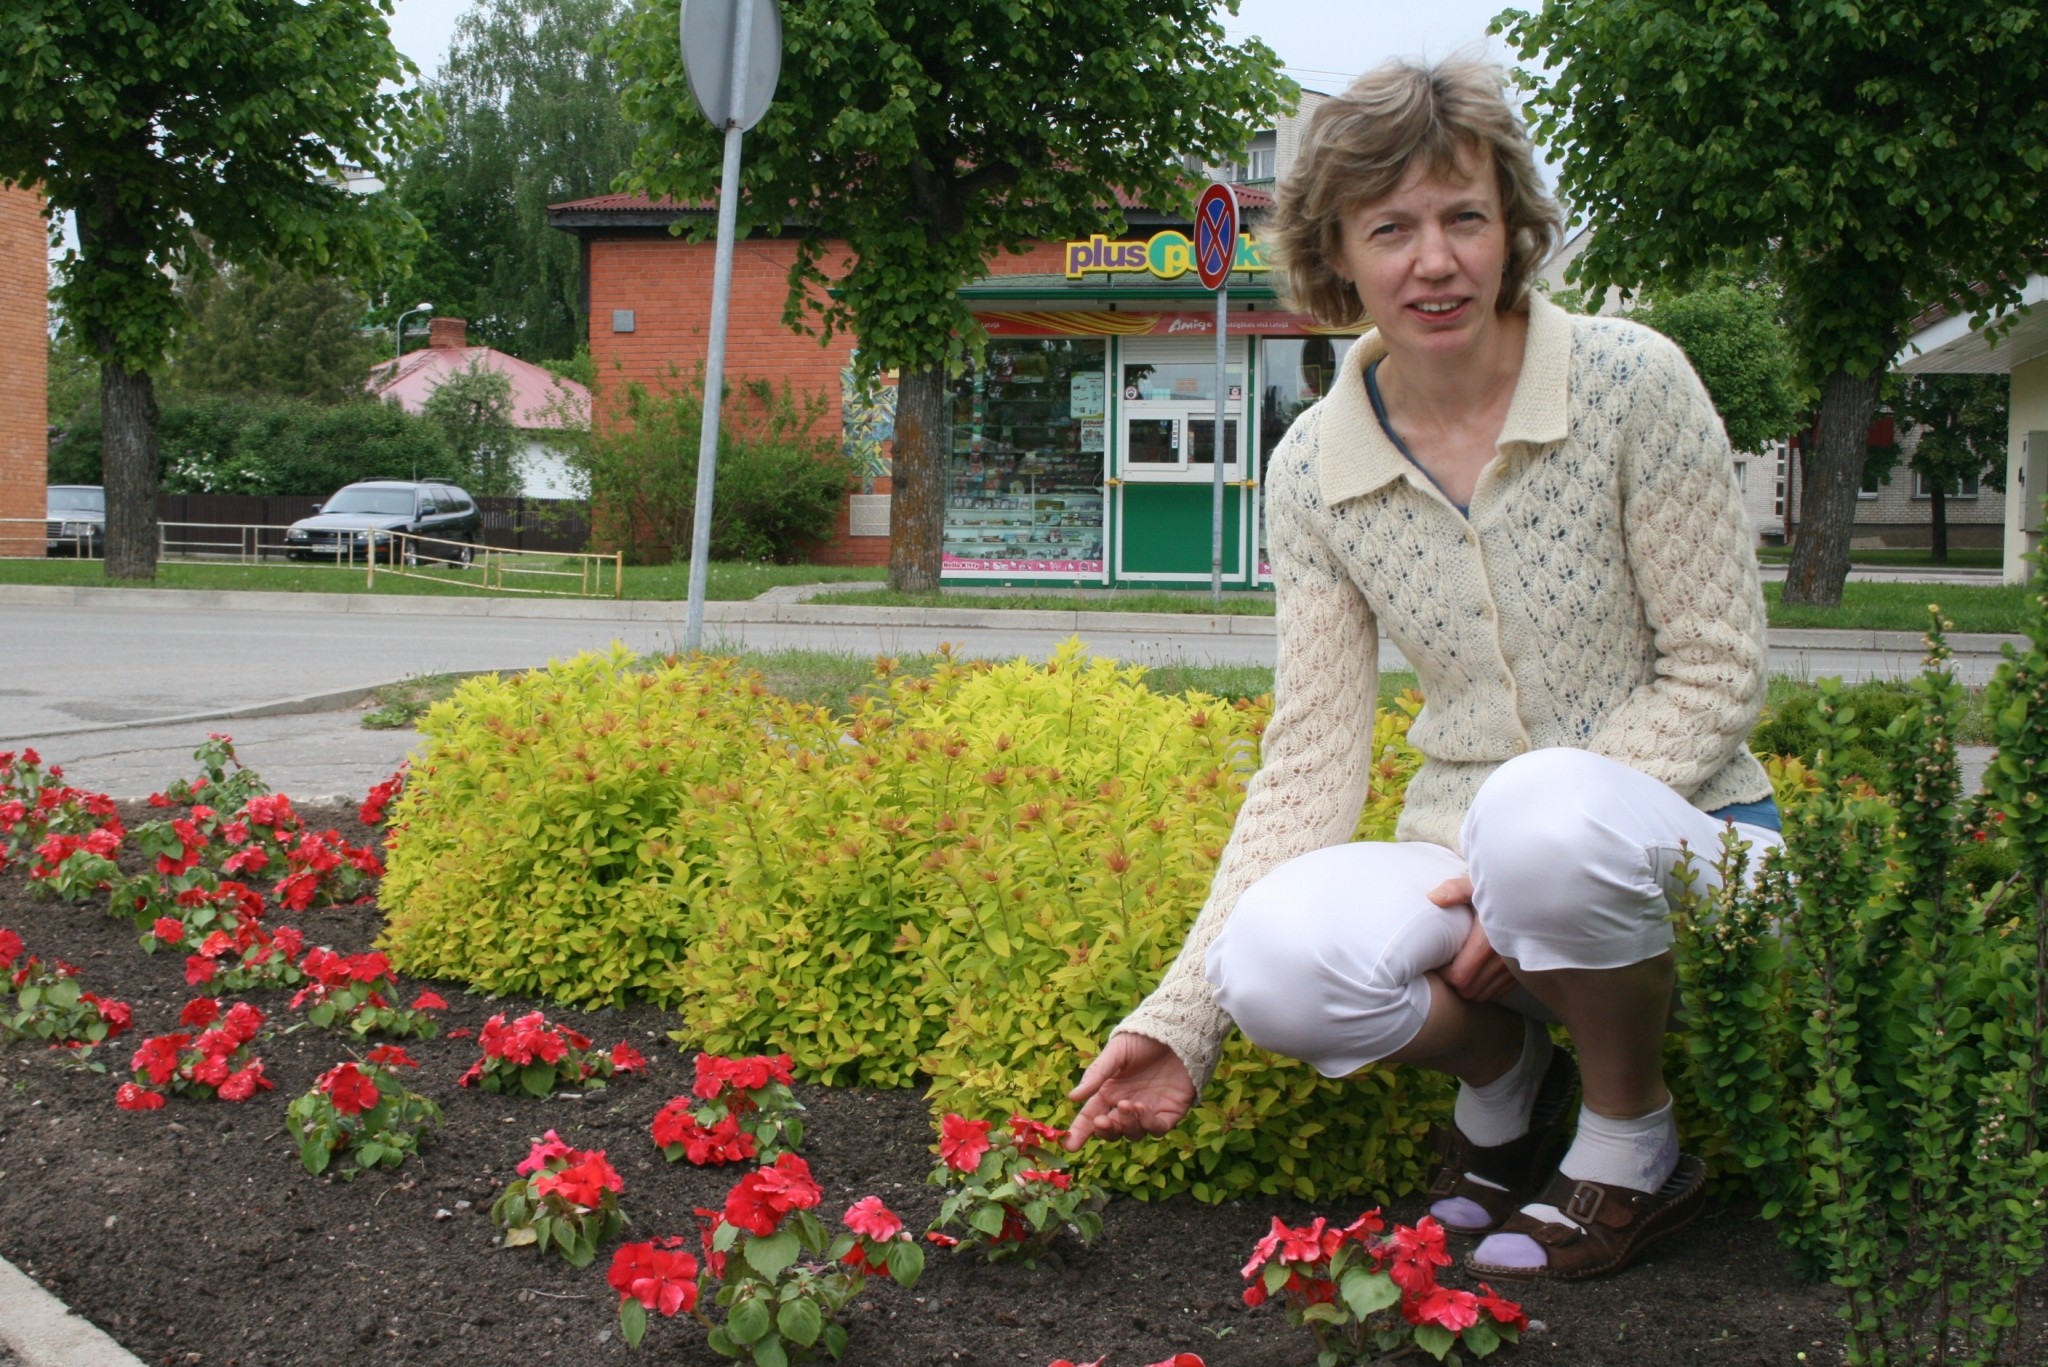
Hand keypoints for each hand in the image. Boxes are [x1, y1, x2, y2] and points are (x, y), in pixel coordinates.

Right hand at [1064, 1032, 1194, 1150]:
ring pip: (1134, 1133)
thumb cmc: (1142, 1038)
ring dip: (1127, 1124)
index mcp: (1109, 1092)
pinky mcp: (1170, 1112)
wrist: (1175, 1030)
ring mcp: (1148, 1111)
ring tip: (1126, 1104)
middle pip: (1113, 1131)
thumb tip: (1072, 1098)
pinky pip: (1158, 1128)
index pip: (1091, 1118)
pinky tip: (1142, 1109)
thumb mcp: (1115, 1053)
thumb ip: (1096, 1075)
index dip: (1080, 1133)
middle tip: (1102, 1120)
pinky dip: (1149, 1124)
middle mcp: (1126, 1105)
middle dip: (1106, 1130)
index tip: (1069, 1145)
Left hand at [1428, 876, 1515, 1003]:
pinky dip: (1486, 986)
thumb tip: (1433, 898)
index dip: (1444, 973)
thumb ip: (1455, 890)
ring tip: (1460, 968)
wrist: (1532, 894)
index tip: (1439, 961)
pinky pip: (1499, 991)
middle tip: (1446, 966)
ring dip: (1470, 987)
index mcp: (1488, 940)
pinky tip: (1478, 970)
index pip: (1460, 976)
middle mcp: (1504, 959)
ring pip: (1484, 994)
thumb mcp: (1477, 884)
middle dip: (1454, 983)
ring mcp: (1516, 968)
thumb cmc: (1499, 889)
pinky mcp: (1523, 971)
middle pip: (1470, 990)